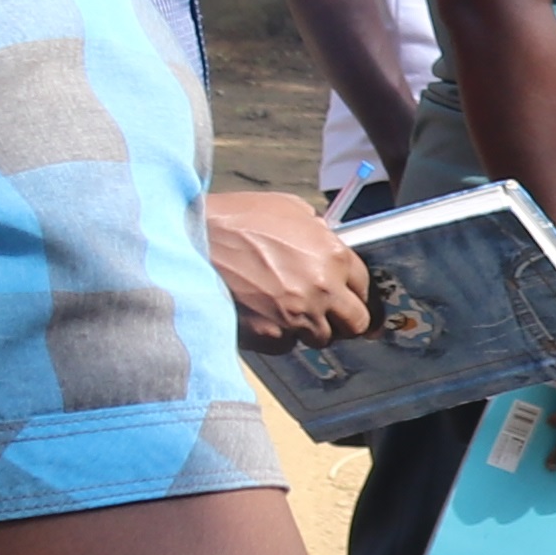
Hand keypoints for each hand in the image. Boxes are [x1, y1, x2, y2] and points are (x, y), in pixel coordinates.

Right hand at [199, 190, 365, 346]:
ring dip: (309, 329)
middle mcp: (322, 290)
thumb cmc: (236, 220)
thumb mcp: (287, 208)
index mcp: (333, 257)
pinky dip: (278, 336)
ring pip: (322, 339)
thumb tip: (325, 240)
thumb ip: (316, 230)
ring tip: (287, 312)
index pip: (364, 287)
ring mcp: (297, 317)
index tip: (350, 299)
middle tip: (332, 317)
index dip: (355, 292)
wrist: (191, 241)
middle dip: (345, 320)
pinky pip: (286, 346)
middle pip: (356, 323)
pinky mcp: (269, 336)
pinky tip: (262, 317)